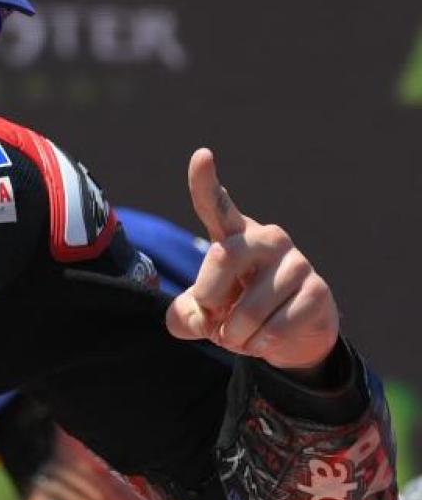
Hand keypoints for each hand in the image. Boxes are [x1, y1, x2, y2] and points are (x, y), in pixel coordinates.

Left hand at [165, 148, 338, 374]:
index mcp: (233, 236)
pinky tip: (264, 340)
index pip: (216, 205)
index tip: (202, 155)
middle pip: (222, 257)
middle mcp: (267, 239)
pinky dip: (260, 344)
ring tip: (239, 335)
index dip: (205, 181)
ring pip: (249, 307)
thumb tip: (199, 317)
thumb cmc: (235, 312)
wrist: (287, 336)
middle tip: (212, 318)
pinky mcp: (317, 291)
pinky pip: (276, 326)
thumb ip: (183, 316)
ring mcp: (296, 262)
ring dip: (235, 334)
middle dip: (208, 298)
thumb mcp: (200, 316)